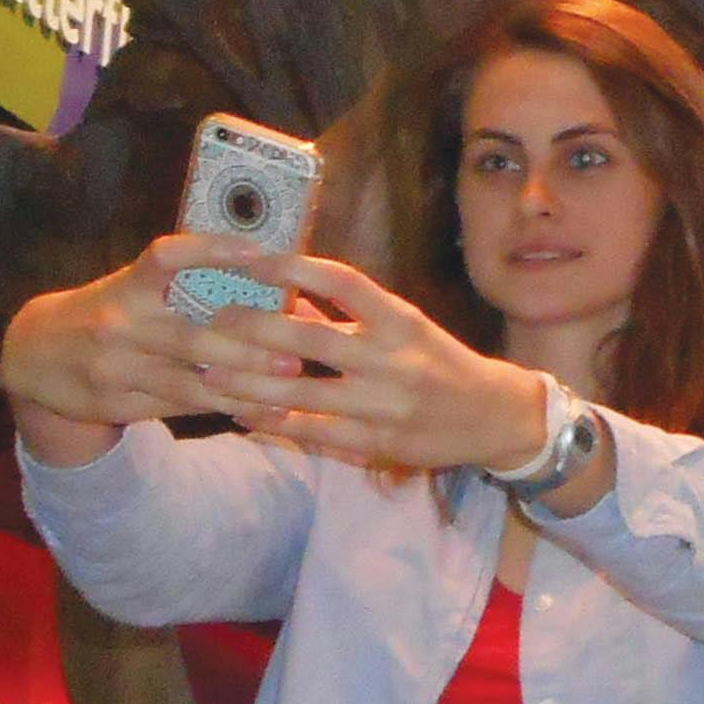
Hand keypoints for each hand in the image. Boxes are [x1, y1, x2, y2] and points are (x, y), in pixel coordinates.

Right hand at [0, 236, 308, 462]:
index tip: (261, 254)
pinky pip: (178, 409)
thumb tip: (267, 282)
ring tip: (288, 389)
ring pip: (189, 384)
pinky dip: (220, 409)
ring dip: (243, 388)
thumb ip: (184, 287)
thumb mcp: (130, 289)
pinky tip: (257, 412)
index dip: (213, 251)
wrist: (31, 355)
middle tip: (296, 353)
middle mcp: (119, 324)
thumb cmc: (104, 312)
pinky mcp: (117, 404)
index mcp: (126, 285)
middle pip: (192, 337)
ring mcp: (116, 370)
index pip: (168, 257)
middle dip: (248, 347)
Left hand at [197, 253, 564, 481]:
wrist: (495, 416)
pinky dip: (273, 424)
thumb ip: (349, 317)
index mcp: (400, 320)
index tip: (251, 259)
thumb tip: (288, 299)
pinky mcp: (377, 443)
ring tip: (209, 373)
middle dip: (254, 329)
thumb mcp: (405, 328)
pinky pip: (314, 431)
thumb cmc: (441, 363)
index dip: (294, 268)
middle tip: (211, 318)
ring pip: (301, 391)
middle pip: (310, 338)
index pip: (342, 282)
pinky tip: (241, 416)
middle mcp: (391, 358)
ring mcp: (383, 404)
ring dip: (249, 383)